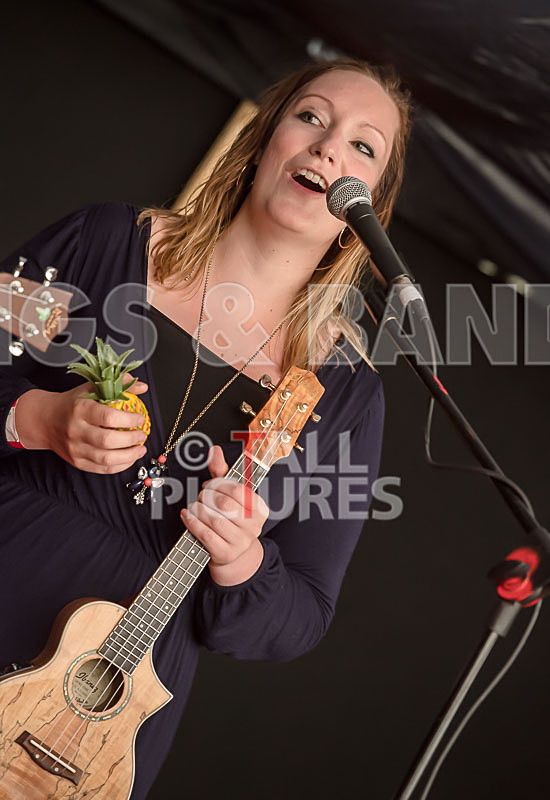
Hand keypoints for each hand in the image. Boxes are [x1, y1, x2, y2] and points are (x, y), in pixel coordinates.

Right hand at [16, 373, 148, 473]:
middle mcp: (76, 430)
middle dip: (131, 439)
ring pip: (106, 459)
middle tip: (142, 435)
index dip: (129, 420)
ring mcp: (75, 449)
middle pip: (108, 440)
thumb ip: (118, 384)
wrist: (45, 420)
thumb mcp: (91, 388)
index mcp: (80, 409)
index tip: (140, 418)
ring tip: (140, 449)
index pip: (108, 417)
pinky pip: (102, 469)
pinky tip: (129, 458)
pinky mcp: (77, 462)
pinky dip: (120, 466)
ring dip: (129, 456)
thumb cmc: (72, 403)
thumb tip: (142, 387)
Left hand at [181, 445, 268, 583]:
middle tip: (200, 497)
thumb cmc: (230, 519)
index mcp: (259, 509)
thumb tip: (215, 449)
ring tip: (194, 506)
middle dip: (207, 497)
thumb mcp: (230, 496)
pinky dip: (192, 522)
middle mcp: (254, 526)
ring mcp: (240, 542)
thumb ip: (222, 472)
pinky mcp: (225, 553)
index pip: (238, 490)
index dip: (219, 485)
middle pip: (225, 505)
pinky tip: (187, 516)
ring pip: (214, 520)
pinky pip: (205, 535)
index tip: (209, 486)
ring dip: (198, 510)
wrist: (234, 555)